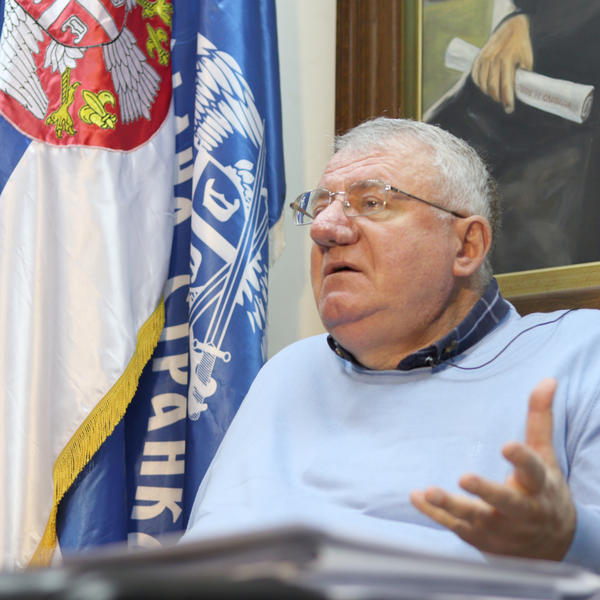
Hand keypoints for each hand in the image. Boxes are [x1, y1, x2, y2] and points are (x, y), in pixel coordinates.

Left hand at [410, 378, 575, 559]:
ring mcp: (499, 528)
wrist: (551, 545)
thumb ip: (539, 419)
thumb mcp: (545, 456)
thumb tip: (547, 380)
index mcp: (537, 486)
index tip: (506, 445)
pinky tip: (416, 496)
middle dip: (485, 492)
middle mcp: (520, 511)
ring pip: (475, 518)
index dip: (521, 459)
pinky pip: (454, 526)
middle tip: (465, 477)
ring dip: (452, 506)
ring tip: (430, 491)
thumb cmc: (543, 490)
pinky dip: (435, 515)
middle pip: (504, 502)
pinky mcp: (479, 538)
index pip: (532, 471)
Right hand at [471, 14, 532, 112]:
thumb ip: (522, 75)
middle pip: (492, 87)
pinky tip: (486, 87)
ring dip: (488, 93)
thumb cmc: (522, 45)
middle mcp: (493, 59)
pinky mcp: (478, 58)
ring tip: (496, 95)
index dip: (507, 100)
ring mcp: (484, 58)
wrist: (512, 27)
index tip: (509, 109)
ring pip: (482, 84)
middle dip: (497, 98)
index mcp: (507, 59)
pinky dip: (480, 85)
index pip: (506, 86)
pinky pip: (476, 77)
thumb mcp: (527, 59)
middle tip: (503, 103)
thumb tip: (520, 92)